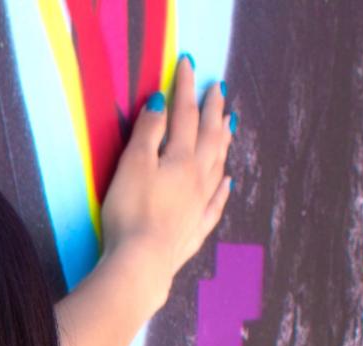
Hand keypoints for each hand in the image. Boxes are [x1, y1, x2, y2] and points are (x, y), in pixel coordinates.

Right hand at [97, 53, 238, 309]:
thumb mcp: (132, 166)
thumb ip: (147, 134)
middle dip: (214, 110)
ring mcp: (199, 204)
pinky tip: (227, 182)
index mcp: (181, 159)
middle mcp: (198, 178)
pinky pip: (215, 202)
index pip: (185, 115)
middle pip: (210, 137)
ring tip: (231, 124)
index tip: (188, 65)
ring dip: (224, 141)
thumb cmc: (131, 213)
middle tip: (219, 89)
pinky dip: (223, 188)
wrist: (142, 263)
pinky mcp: (194, 229)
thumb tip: (161, 103)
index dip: (185, 88)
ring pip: (218, 165)